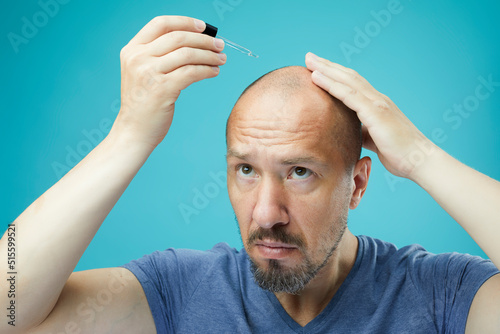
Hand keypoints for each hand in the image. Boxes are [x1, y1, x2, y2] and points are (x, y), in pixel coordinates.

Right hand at [112, 16, 225, 149]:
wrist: (133, 131)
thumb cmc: (143, 103)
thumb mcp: (141, 72)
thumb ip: (158, 55)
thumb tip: (194, 40)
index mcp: (132, 50)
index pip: (161, 24)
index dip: (185, 22)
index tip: (204, 27)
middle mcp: (138, 58)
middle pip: (179, 37)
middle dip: (204, 40)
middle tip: (220, 45)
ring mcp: (149, 73)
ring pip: (188, 54)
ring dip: (209, 55)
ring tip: (221, 59)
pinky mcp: (162, 89)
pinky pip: (192, 72)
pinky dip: (207, 70)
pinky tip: (214, 72)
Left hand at [305, 52, 436, 179]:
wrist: (419, 161)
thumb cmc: (399, 154)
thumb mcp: (374, 139)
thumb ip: (362, 131)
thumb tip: (350, 132)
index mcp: (376, 105)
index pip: (353, 83)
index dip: (335, 74)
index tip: (318, 67)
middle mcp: (377, 99)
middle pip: (348, 76)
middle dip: (327, 65)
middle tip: (309, 56)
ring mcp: (377, 103)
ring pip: (347, 81)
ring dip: (326, 69)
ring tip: (309, 60)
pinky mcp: (375, 112)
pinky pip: (348, 95)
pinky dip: (331, 84)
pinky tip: (317, 77)